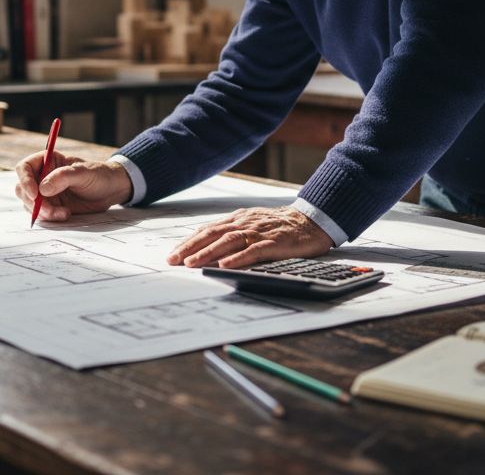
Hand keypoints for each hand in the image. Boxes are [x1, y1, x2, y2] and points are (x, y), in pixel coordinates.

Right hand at [14, 151, 133, 221]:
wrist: (110, 191)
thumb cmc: (99, 175)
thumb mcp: (84, 173)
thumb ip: (63, 177)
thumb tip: (43, 189)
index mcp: (48, 160)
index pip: (24, 167)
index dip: (25, 180)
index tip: (34, 194)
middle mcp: (42, 176)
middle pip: (23, 189)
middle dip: (33, 202)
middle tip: (49, 210)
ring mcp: (45, 192)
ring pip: (30, 204)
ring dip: (42, 212)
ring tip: (64, 213)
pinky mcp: (51, 206)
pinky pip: (41, 213)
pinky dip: (49, 217)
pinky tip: (66, 214)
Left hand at [167, 206, 333, 267]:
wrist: (311, 220)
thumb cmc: (279, 226)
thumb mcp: (252, 224)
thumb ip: (232, 233)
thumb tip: (207, 246)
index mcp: (238, 219)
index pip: (208, 230)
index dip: (189, 242)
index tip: (172, 255)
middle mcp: (245, 223)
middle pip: (213, 234)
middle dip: (191, 248)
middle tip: (173, 261)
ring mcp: (259, 232)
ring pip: (229, 241)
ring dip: (208, 253)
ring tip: (192, 264)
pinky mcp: (274, 242)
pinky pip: (254, 250)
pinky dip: (238, 258)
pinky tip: (226, 265)